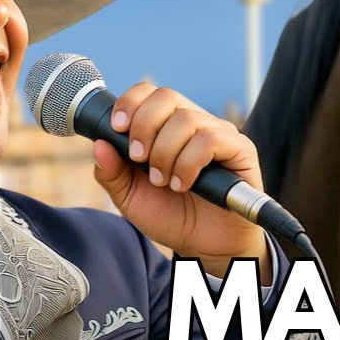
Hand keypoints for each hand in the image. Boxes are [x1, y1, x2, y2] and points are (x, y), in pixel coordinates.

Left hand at [92, 82, 267, 279]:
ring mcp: (218, 134)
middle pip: (166, 96)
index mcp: (166, 126)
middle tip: (139, 159)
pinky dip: (188, 163)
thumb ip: (112, 173)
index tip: (117, 128)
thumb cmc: (171, 217)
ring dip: (165, 152)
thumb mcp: (130, 198)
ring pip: (186, 119)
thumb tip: (99, 144)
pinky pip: (211, 139)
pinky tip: (183, 184)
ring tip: (163, 181)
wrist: (205, 247)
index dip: (130, 103)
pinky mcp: (240, 150)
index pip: (149, 92)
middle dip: (144, 126)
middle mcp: (194, 123)